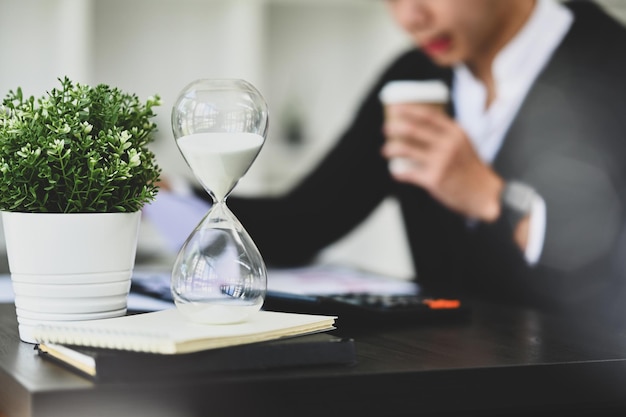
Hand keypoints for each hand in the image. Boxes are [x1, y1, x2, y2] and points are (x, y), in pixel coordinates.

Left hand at [381, 104, 502, 221]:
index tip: (395, 107)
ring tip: (385, 150)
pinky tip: (394, 172)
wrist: (483, 192)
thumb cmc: (469, 167)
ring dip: (392, 149)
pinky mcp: (434, 179)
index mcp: (455, 133)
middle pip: (414, 130)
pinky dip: (399, 172)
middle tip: (385, 128)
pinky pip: (408, 173)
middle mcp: (448, 145)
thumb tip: (418, 124)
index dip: (409, 110)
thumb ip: (445, 133)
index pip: (428, 115)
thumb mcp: (463, 144)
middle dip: (395, 128)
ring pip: (407, 150)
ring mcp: (440, 162)